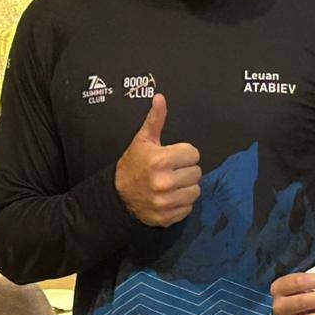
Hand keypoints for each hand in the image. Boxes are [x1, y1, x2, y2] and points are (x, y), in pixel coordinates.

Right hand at [114, 93, 201, 226]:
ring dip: (186, 187)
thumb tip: (160, 97)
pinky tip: (169, 197)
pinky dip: (181, 203)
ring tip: (171, 184)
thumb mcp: (143, 140)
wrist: (117, 194)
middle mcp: (164, 182)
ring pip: (195, 191)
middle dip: (186, 170)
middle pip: (197, 173)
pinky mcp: (166, 217)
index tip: (172, 157)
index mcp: (160, 160)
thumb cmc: (133, 164)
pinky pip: (188, 208)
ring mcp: (165, 202)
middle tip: (171, 171)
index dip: (184, 154)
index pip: (194, 154)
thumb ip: (156, 119)